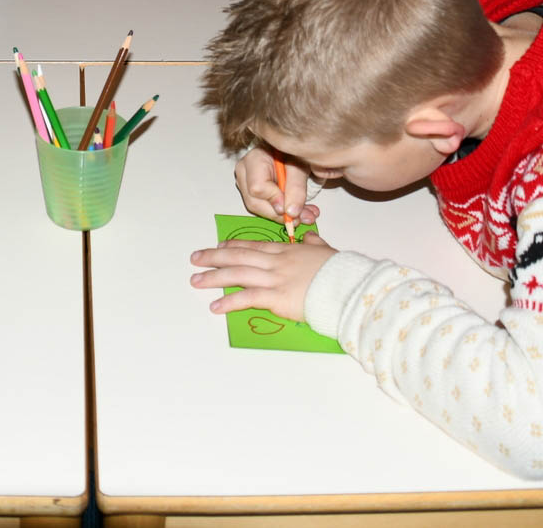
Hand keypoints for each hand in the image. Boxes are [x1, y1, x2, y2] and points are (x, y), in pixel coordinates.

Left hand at [189, 232, 335, 320]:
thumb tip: (310, 236)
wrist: (347, 286)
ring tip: (196, 280)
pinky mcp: (276, 297)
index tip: (218, 246)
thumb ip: (314, 243)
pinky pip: (247, 298)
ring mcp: (274, 278)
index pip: (254, 246)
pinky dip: (229, 302)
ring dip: (213, 278)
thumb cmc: (340, 271)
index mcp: (287, 251)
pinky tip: (215, 306)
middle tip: (195, 258)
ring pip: (237, 274)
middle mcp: (276, 262)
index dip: (233, 246)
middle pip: (238, 257)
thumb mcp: (326, 250)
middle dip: (214, 257)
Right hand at [234, 146, 319, 225]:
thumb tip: (292, 212)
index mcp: (254, 160)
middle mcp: (244, 173)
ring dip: (282, 217)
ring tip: (304, 215)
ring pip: (258, 210)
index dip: (274, 200)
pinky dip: (281, 214)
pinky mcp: (251, 194)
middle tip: (301, 217)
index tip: (291, 209)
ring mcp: (245, 184)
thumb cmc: (290, 153)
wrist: (285, 152)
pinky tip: (297, 213)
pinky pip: (263, 209)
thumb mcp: (298, 166)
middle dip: (279, 214)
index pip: (257, 187)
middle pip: (255, 202)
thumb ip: (296, 188)